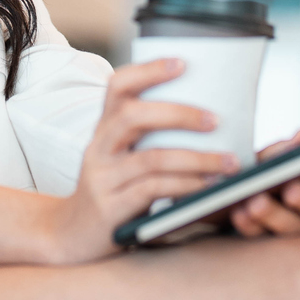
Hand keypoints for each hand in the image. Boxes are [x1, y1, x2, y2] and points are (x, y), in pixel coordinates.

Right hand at [48, 58, 235, 264]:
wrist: (71, 236)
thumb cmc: (111, 191)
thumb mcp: (120, 158)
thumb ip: (148, 138)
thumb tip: (207, 121)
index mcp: (104, 129)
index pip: (118, 86)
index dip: (148, 70)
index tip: (182, 63)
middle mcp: (99, 148)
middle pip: (133, 116)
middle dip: (179, 114)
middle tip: (215, 120)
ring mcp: (102, 179)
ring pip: (151, 158)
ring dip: (196, 158)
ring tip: (228, 162)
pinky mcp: (111, 208)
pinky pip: (153, 191)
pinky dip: (186, 185)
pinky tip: (208, 187)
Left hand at [227, 130, 299, 237]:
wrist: (220, 196)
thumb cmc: (254, 169)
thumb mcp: (265, 156)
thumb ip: (283, 151)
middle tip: (292, 190)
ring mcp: (292, 229)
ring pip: (292, 228)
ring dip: (274, 214)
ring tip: (255, 202)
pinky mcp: (266, 245)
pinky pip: (261, 237)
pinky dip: (250, 223)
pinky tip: (239, 212)